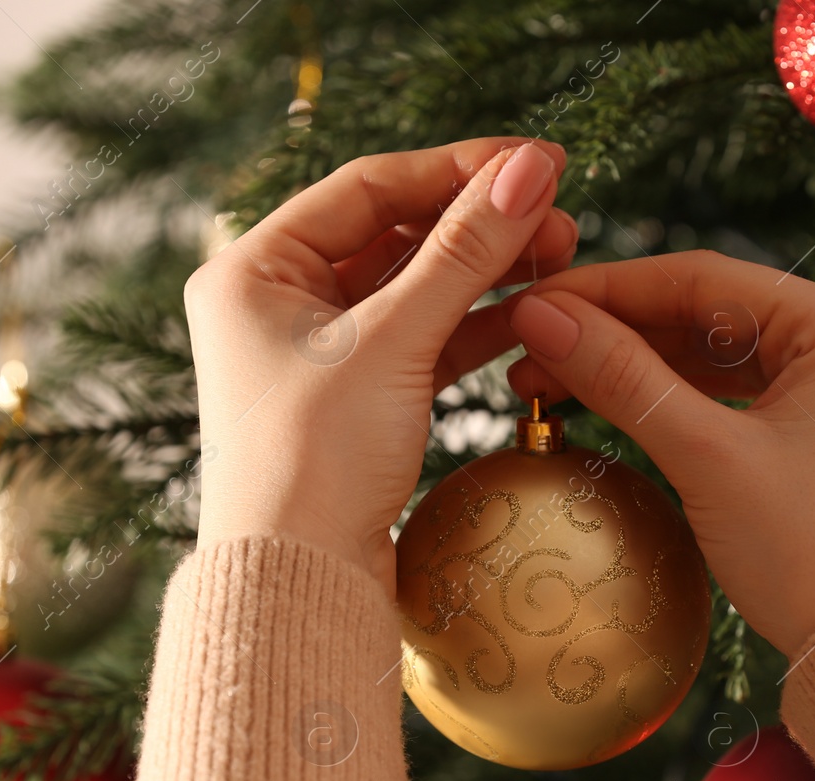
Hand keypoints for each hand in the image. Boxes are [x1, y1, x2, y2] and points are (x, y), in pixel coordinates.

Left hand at [184, 138, 574, 593]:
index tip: (537, 160)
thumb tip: (528, 171)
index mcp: (254, 269)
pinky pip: (422, 340)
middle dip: (478, 222)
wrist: (298, 586)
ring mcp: (317, 352)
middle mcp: (277, 301)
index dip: (457, 168)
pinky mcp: (354, 399)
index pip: (368, 188)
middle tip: (559, 214)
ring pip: (414, 288)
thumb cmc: (313, 463)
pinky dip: (474, 326)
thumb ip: (463, 253)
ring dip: (485, 272)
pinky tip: (533, 312)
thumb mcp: (392, 344)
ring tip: (560, 256)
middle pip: (394, 234)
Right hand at [504, 251, 814, 656]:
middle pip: (710, 311)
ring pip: (721, 352)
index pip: (701, 277)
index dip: (605, 288)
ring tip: (557, 379)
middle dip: (616, 331)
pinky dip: (681, 396)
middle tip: (531, 352)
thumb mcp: (706, 458)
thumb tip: (541, 318)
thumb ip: (622, 378)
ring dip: (641, 365)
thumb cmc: (814, 556)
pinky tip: (619, 402)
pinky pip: (743, 391)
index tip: (533, 303)